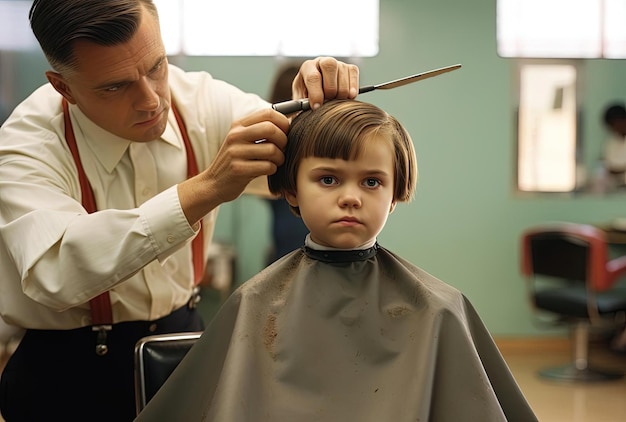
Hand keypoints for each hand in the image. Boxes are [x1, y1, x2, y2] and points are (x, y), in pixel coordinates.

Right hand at [178, 108, 288, 224]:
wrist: (213, 183)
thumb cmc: (236, 161)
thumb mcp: (243, 141)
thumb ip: (261, 130)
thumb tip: (289, 122)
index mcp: (238, 125)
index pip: (268, 113)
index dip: (283, 122)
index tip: (286, 132)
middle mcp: (235, 136)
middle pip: (271, 129)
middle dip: (284, 140)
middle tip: (282, 149)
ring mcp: (235, 152)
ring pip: (272, 149)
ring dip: (280, 158)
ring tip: (275, 162)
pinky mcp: (238, 169)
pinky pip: (267, 166)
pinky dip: (273, 169)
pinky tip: (267, 170)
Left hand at [293, 57, 358, 109]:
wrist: (318, 95)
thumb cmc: (308, 99)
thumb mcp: (300, 102)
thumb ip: (302, 105)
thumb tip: (306, 111)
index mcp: (307, 67)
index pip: (313, 76)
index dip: (316, 93)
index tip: (317, 107)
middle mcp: (322, 61)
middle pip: (330, 66)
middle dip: (330, 89)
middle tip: (328, 102)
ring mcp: (338, 63)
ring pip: (343, 74)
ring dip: (341, 93)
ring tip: (335, 102)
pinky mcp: (350, 68)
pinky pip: (354, 75)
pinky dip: (352, 88)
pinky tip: (348, 97)